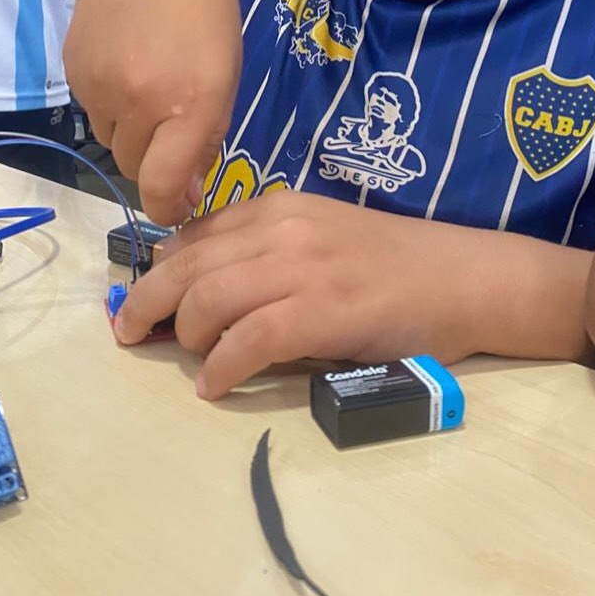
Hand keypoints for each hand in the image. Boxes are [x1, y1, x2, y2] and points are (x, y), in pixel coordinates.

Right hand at [66, 0, 241, 225]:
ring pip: (112, 141)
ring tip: (149, 80)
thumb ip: (207, 135)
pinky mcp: (71, 72)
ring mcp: (99, 87)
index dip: (167, 207)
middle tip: (174, 119)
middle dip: (155, 158)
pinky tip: (125, 61)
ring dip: (132, 130)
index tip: (176, 204)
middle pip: (136, 168)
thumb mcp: (226, 70)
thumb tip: (183, 195)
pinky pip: (92, 112)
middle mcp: (141, 101)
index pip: (162, 185)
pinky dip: (110, 102)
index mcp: (192, 100)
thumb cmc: (205, 4)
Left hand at [112, 191, 479, 397]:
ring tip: (187, 359)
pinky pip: (248, 341)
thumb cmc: (396, 266)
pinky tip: (214, 386)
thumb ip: (267, 252)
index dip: (158, 268)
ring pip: (209, 299)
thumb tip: (204, 289)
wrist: (466, 278)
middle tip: (128, 333)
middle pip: (189, 264)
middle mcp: (283, 229)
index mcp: (280, 209)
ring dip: (185, 334)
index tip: (141, 297)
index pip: (196, 234)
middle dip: (148, 301)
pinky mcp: (323, 312)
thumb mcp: (323, 237)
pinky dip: (221, 367)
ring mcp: (303, 269)